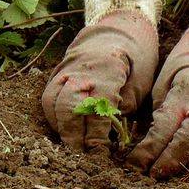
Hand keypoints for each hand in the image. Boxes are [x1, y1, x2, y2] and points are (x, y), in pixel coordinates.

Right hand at [42, 11, 158, 149]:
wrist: (112, 33)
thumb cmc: (132, 61)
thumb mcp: (140, 82)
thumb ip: (123, 107)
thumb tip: (106, 133)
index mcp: (106, 71)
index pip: (96, 109)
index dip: (95, 133)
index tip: (98, 151)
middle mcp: (80, 72)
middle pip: (68, 107)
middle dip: (73, 134)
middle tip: (79, 154)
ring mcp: (63, 73)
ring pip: (52, 104)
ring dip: (59, 127)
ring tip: (69, 144)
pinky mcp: (53, 79)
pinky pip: (48, 101)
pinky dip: (53, 118)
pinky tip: (63, 130)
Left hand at [128, 24, 188, 177]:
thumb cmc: (181, 71)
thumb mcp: (163, 87)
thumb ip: (159, 115)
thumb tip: (146, 148)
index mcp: (184, 93)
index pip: (163, 128)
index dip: (148, 151)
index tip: (134, 166)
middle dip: (170, 162)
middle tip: (154, 176)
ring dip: (187, 165)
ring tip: (169, 176)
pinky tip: (188, 168)